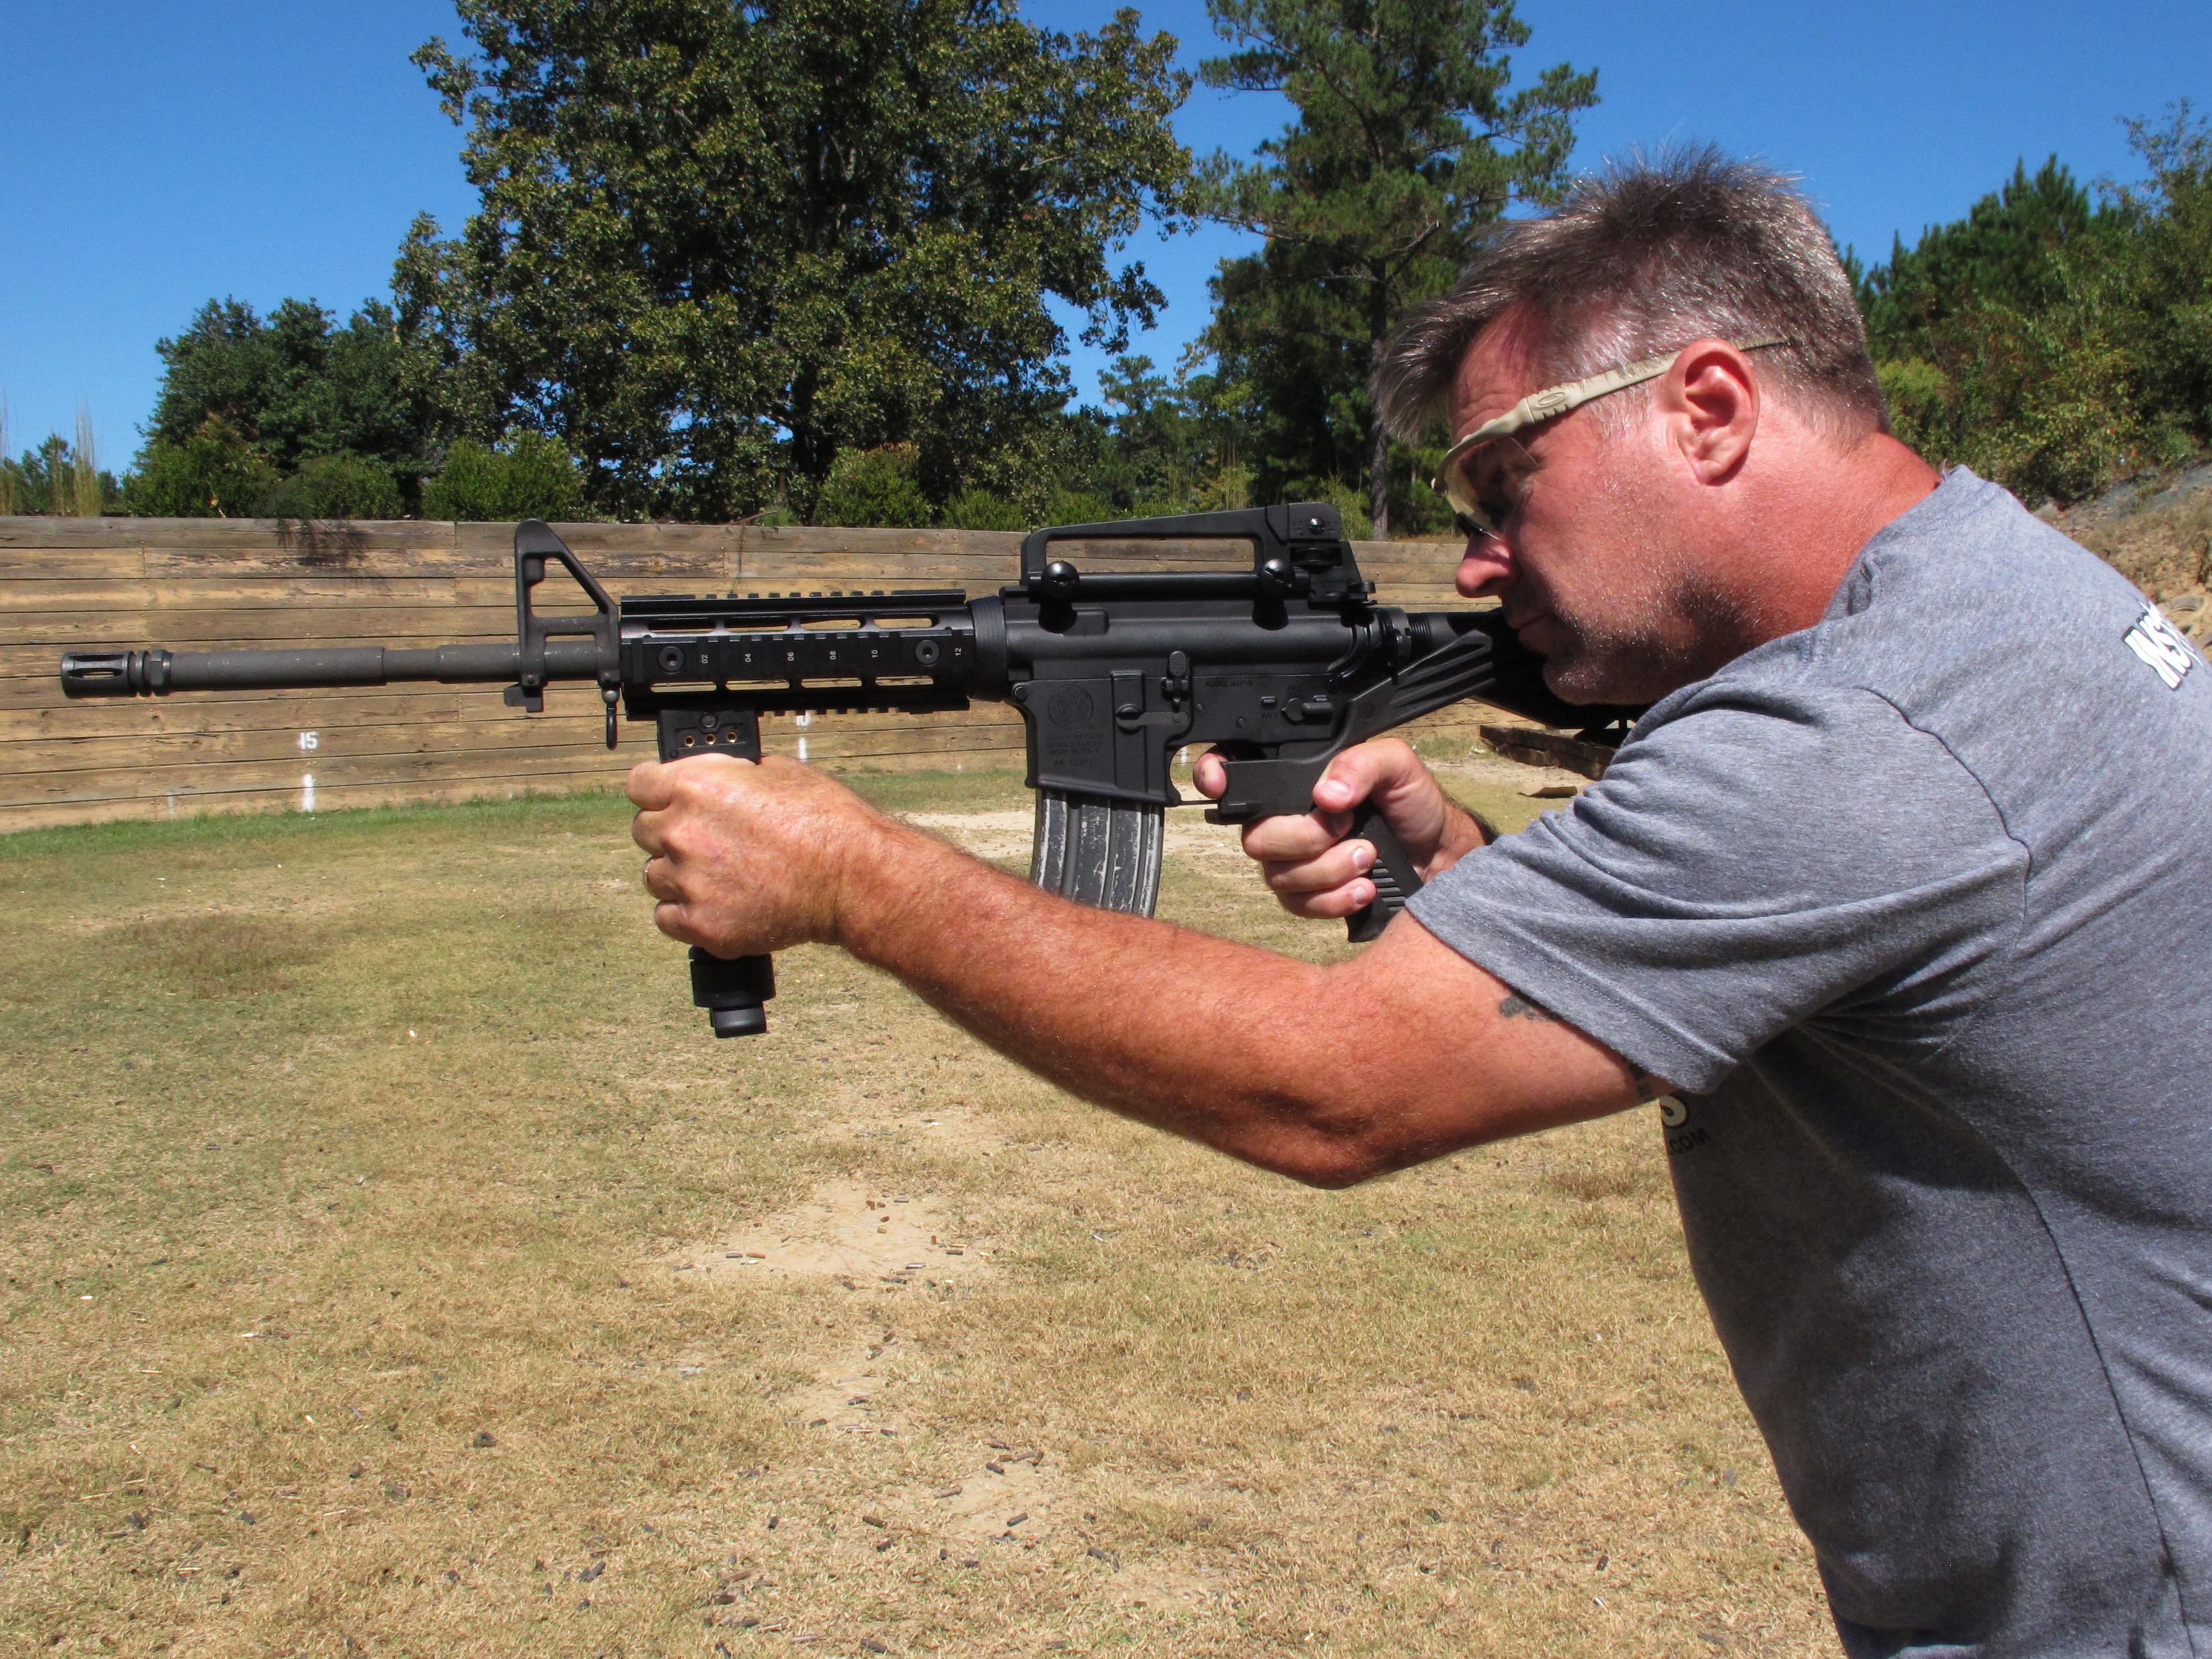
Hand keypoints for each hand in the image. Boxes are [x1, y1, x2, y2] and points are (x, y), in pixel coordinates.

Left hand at [628, 754, 890, 955]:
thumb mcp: (777, 771)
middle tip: (705, 839)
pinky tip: (715, 902)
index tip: (665, 797)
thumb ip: (730, 775)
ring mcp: (688, 882)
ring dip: (677, 873)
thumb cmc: (826, 824)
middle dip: (669, 830)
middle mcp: (682, 832)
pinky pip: (667, 917)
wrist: (852, 879)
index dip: (655, 789)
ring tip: (717, 874)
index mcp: (695, 787)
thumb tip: (716, 779)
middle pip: (642, 830)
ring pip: (653, 875)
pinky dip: (685, 912)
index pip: (638, 783)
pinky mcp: (701, 925)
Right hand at [1190, 738, 1484, 920]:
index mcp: (1294, 781)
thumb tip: (1326, 794)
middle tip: (1348, 829)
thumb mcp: (1397, 766)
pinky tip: (1364, 887)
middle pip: (1254, 838)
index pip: (1233, 773)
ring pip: (1278, 877)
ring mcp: (1292, 864)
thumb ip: (1362, 764)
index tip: (1220, 783)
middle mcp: (1283, 822)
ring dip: (1328, 870)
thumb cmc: (1413, 805)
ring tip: (1367, 856)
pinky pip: (1299, 908)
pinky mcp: (1309, 900)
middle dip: (1305, 838)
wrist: (1439, 856)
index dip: (1212, 773)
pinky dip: (1335, 899)